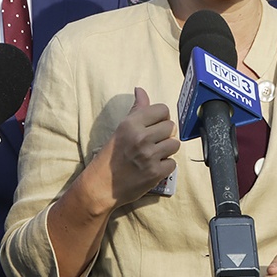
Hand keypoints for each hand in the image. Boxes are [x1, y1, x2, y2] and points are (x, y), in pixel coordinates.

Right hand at [80, 87, 179, 211]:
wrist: (101, 186)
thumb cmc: (110, 156)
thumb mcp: (121, 129)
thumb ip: (136, 110)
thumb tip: (140, 90)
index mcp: (131, 124)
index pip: (162, 109)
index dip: (161, 118)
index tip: (154, 126)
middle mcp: (141, 137)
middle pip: (171, 126)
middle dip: (164, 135)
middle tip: (153, 143)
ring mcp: (149, 156)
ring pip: (175, 144)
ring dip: (167, 150)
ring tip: (154, 155)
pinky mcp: (156, 172)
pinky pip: (173, 163)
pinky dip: (165, 167)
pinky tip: (153, 167)